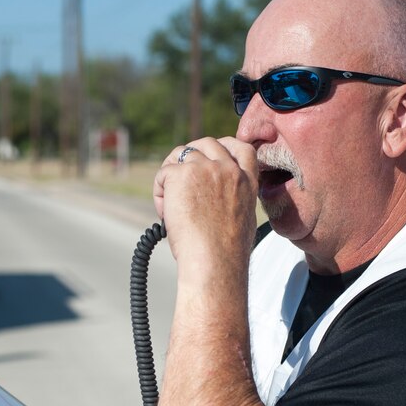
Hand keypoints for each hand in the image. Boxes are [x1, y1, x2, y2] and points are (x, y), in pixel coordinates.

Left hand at [152, 137, 258, 286]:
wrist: (215, 262)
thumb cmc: (226, 254)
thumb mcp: (242, 219)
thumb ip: (233, 199)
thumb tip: (214, 199)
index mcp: (247, 182)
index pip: (242, 148)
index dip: (225, 144)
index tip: (211, 153)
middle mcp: (228, 170)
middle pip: (206, 143)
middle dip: (190, 154)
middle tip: (178, 177)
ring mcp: (205, 169)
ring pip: (180, 155)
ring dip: (170, 175)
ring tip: (170, 204)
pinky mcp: (181, 175)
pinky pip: (163, 173)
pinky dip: (159, 192)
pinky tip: (165, 212)